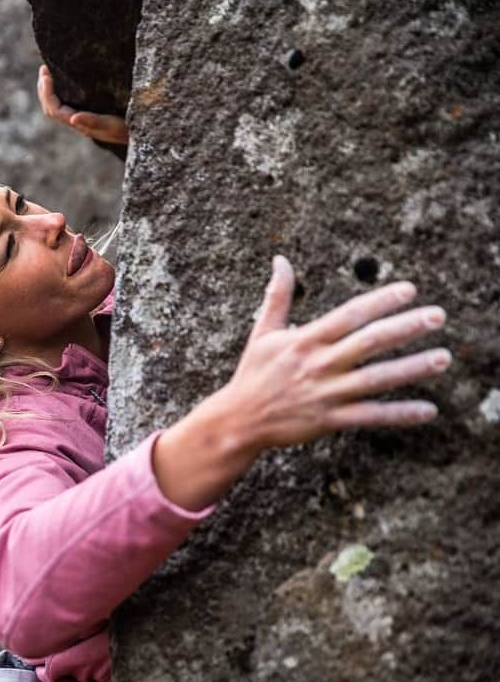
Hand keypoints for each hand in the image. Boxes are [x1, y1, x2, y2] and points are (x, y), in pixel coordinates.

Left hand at [37, 65, 127, 145]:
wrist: (141, 135)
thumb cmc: (128, 130)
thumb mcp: (112, 125)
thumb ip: (93, 122)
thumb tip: (72, 119)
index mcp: (80, 124)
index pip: (54, 109)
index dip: (47, 92)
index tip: (46, 73)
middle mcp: (78, 122)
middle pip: (51, 108)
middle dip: (44, 89)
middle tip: (44, 69)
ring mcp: (82, 119)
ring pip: (57, 106)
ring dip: (50, 90)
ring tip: (48, 72)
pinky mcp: (89, 113)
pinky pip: (67, 104)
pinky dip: (60, 91)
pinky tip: (65, 80)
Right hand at [152, 255, 449, 510]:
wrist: (238, 420)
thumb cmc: (253, 374)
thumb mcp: (262, 332)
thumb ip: (277, 296)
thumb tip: (280, 261)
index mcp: (304, 340)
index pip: (349, 315)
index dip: (380, 301)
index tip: (409, 290)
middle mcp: (318, 364)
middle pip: (369, 342)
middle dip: (405, 328)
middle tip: (438, 316)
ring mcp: (325, 393)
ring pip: (376, 379)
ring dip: (411, 368)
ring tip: (442, 359)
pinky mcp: (329, 420)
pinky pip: (370, 416)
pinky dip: (399, 414)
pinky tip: (428, 410)